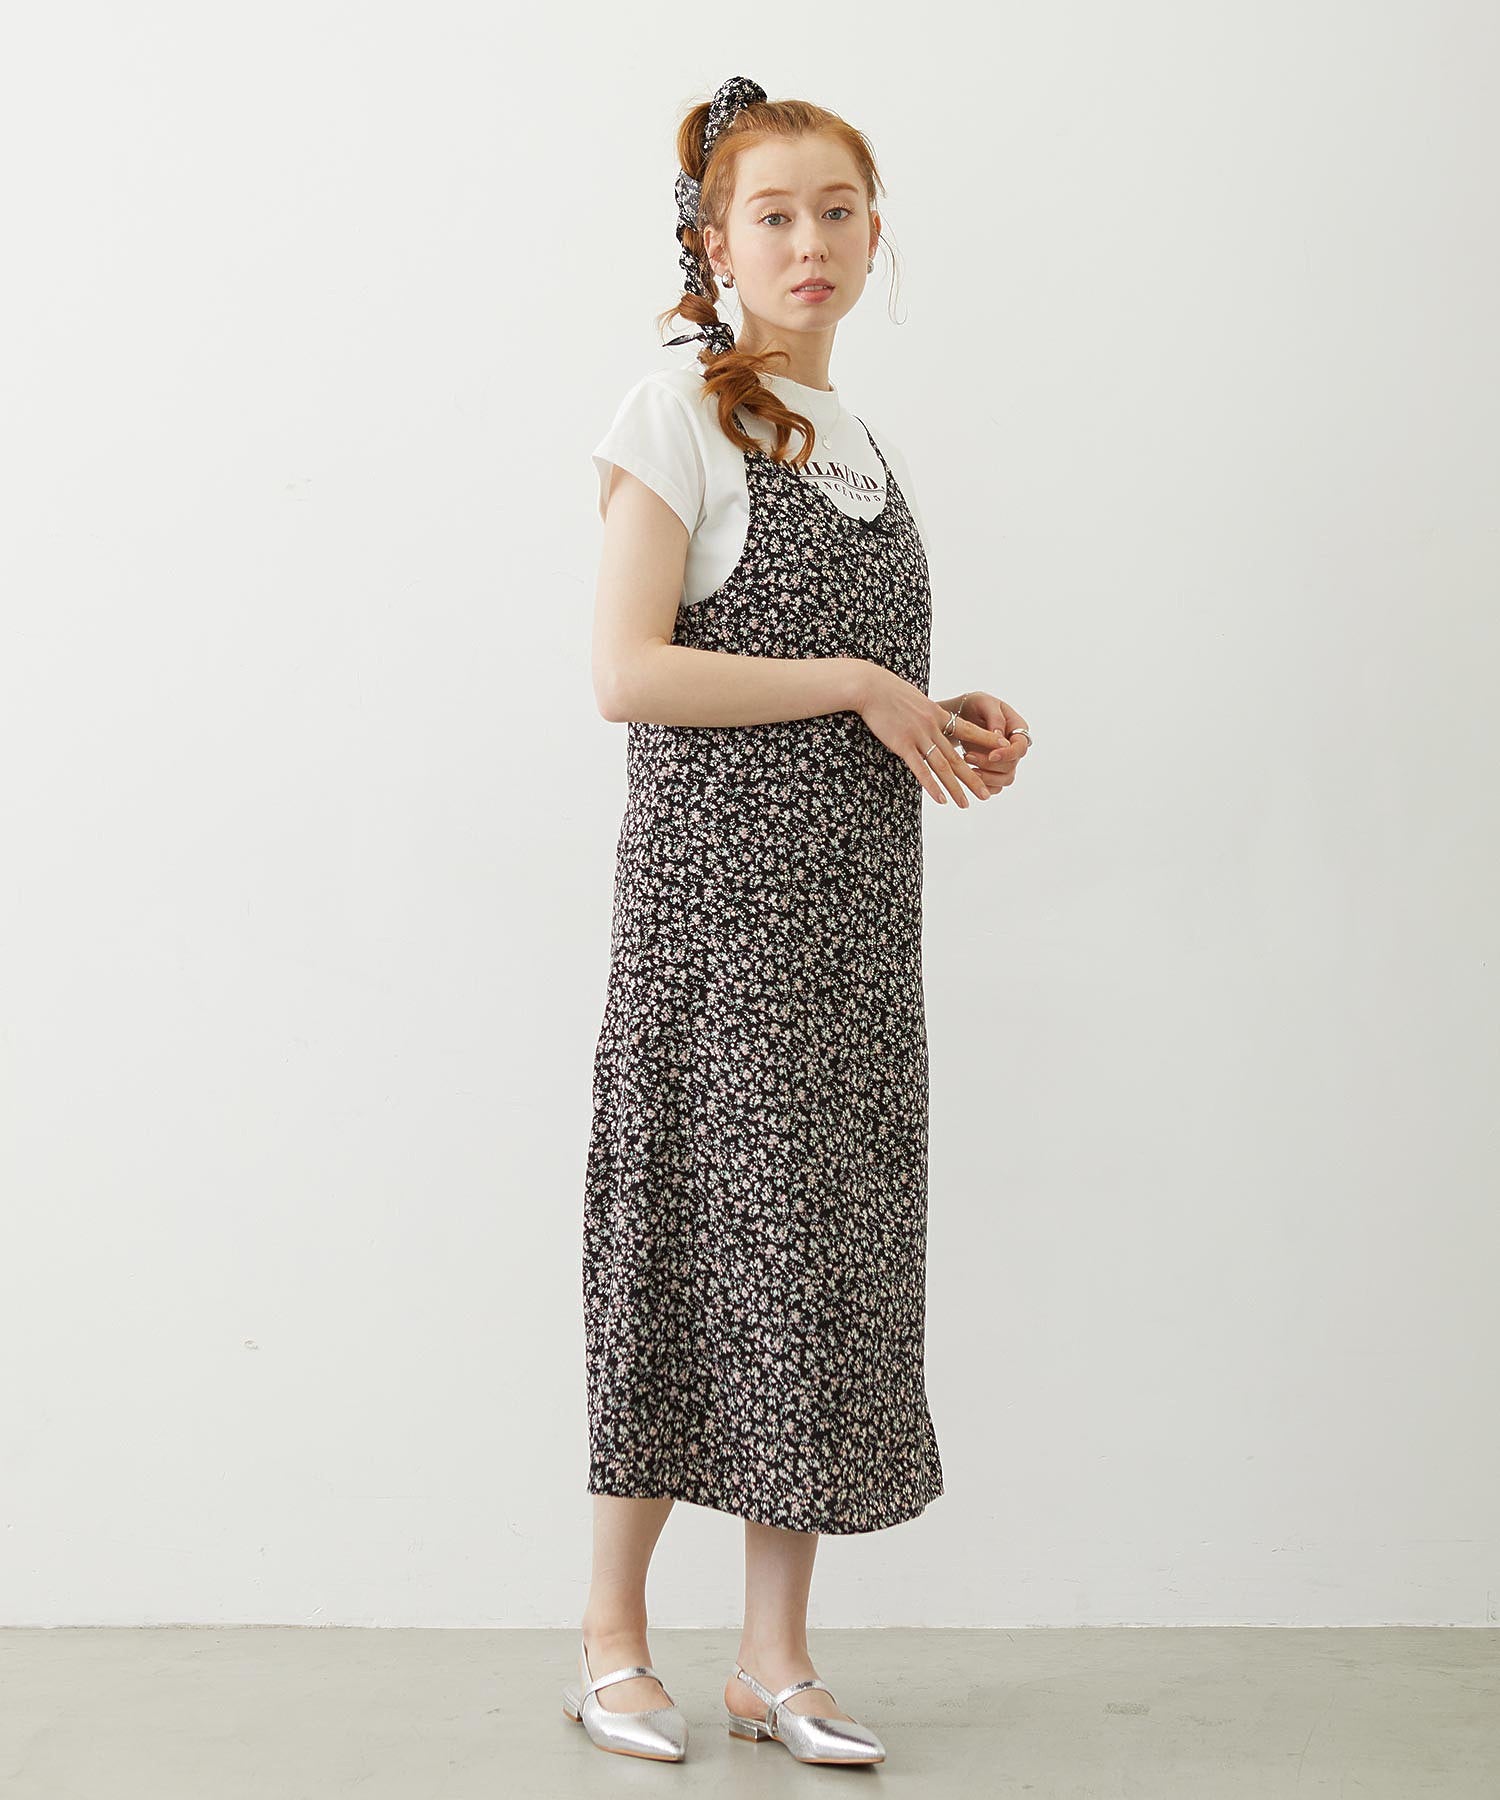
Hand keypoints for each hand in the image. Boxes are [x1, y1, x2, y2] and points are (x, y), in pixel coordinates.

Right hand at [856, 668, 1006, 807]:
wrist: (871, 687)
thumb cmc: (890, 692)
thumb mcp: (916, 699)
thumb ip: (926, 712)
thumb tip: (931, 715)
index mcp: (938, 715)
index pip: (969, 730)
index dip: (986, 740)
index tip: (1003, 749)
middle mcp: (933, 727)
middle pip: (957, 758)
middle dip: (973, 778)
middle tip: (986, 795)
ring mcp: (919, 736)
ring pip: (942, 767)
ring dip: (955, 788)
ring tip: (965, 804)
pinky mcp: (903, 744)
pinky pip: (920, 769)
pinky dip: (932, 786)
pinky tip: (941, 799)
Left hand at [938, 690, 1029, 795]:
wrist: (963, 715)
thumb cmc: (976, 706)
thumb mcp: (984, 702)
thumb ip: (995, 718)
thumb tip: (999, 736)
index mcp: (1018, 729)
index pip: (1020, 747)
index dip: (1008, 754)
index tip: (991, 755)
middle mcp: (1015, 748)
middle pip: (1011, 766)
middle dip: (989, 765)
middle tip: (968, 756)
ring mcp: (1006, 761)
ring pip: (1005, 779)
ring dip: (986, 778)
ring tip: (968, 769)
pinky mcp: (995, 772)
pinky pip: (995, 787)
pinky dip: (984, 786)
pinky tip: (970, 777)